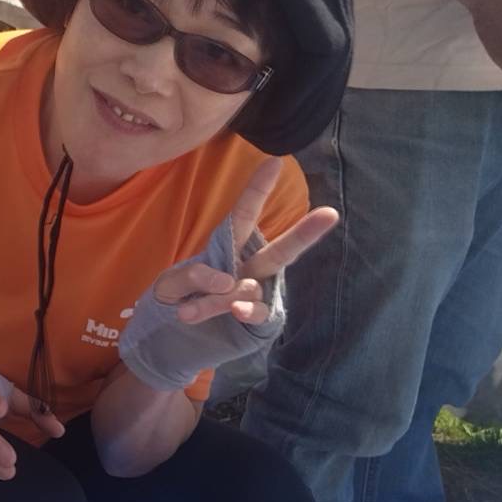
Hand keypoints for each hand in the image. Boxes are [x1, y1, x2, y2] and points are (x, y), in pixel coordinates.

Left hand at [152, 158, 337, 324]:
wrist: (172, 340)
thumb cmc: (177, 300)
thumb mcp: (170, 284)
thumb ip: (191, 278)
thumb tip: (229, 281)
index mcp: (229, 248)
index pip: (244, 215)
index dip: (257, 190)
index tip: (274, 161)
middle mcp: (249, 269)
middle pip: (279, 250)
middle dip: (305, 233)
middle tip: (331, 213)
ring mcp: (256, 295)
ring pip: (250, 288)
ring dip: (219, 298)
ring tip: (188, 311)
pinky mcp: (257, 321)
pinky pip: (256, 313)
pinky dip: (245, 311)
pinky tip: (235, 311)